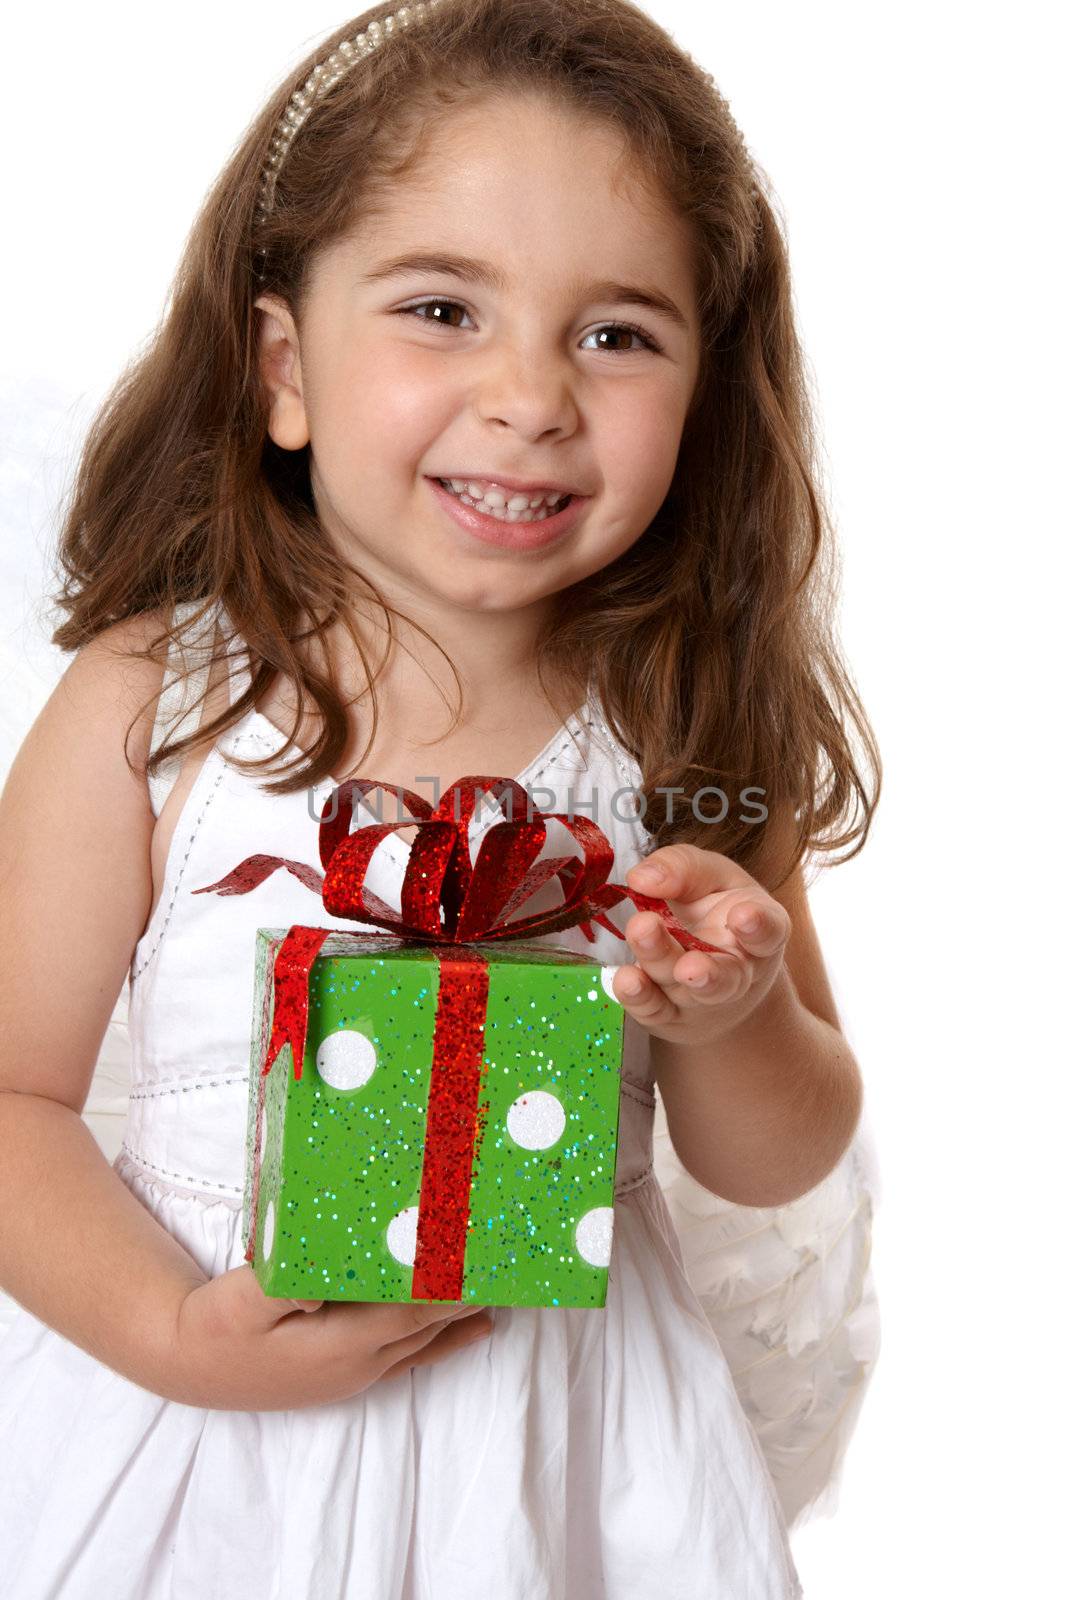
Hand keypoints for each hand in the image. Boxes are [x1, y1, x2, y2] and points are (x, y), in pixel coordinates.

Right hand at [163, 1265, 492, 1409]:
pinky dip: (445, 1338)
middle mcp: (357, 1365)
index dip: (452, 1288)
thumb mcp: (240, 1300)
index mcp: (339, 1345)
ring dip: (464, 1315)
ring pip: (425, 1340)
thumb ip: (281, 1287)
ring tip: (510, 1291)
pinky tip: (472, 1331)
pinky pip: (410, 1354)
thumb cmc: (212, 1324)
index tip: (488, 1262)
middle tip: (512, 1263)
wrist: (183, 1360)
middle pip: (429, 1324)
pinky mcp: (343, 1372)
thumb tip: (318, 1281)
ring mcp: (353, 1373)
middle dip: (470, 1296)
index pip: (413, 1311)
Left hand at [614, 843, 790, 1047]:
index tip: (744, 915)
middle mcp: (735, 973)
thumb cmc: (712, 913)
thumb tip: (643, 877)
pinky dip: (638, 996)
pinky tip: (625, 979)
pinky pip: (653, 1009)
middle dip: (706, 973)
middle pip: (724, 977)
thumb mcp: (710, 878)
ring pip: (684, 990)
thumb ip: (685, 868)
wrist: (704, 968)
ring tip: (644, 935)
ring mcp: (701, 999)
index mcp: (757, 935)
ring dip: (662, 965)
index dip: (759, 926)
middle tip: (688, 965)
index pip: (768, 932)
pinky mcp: (668, 1014)